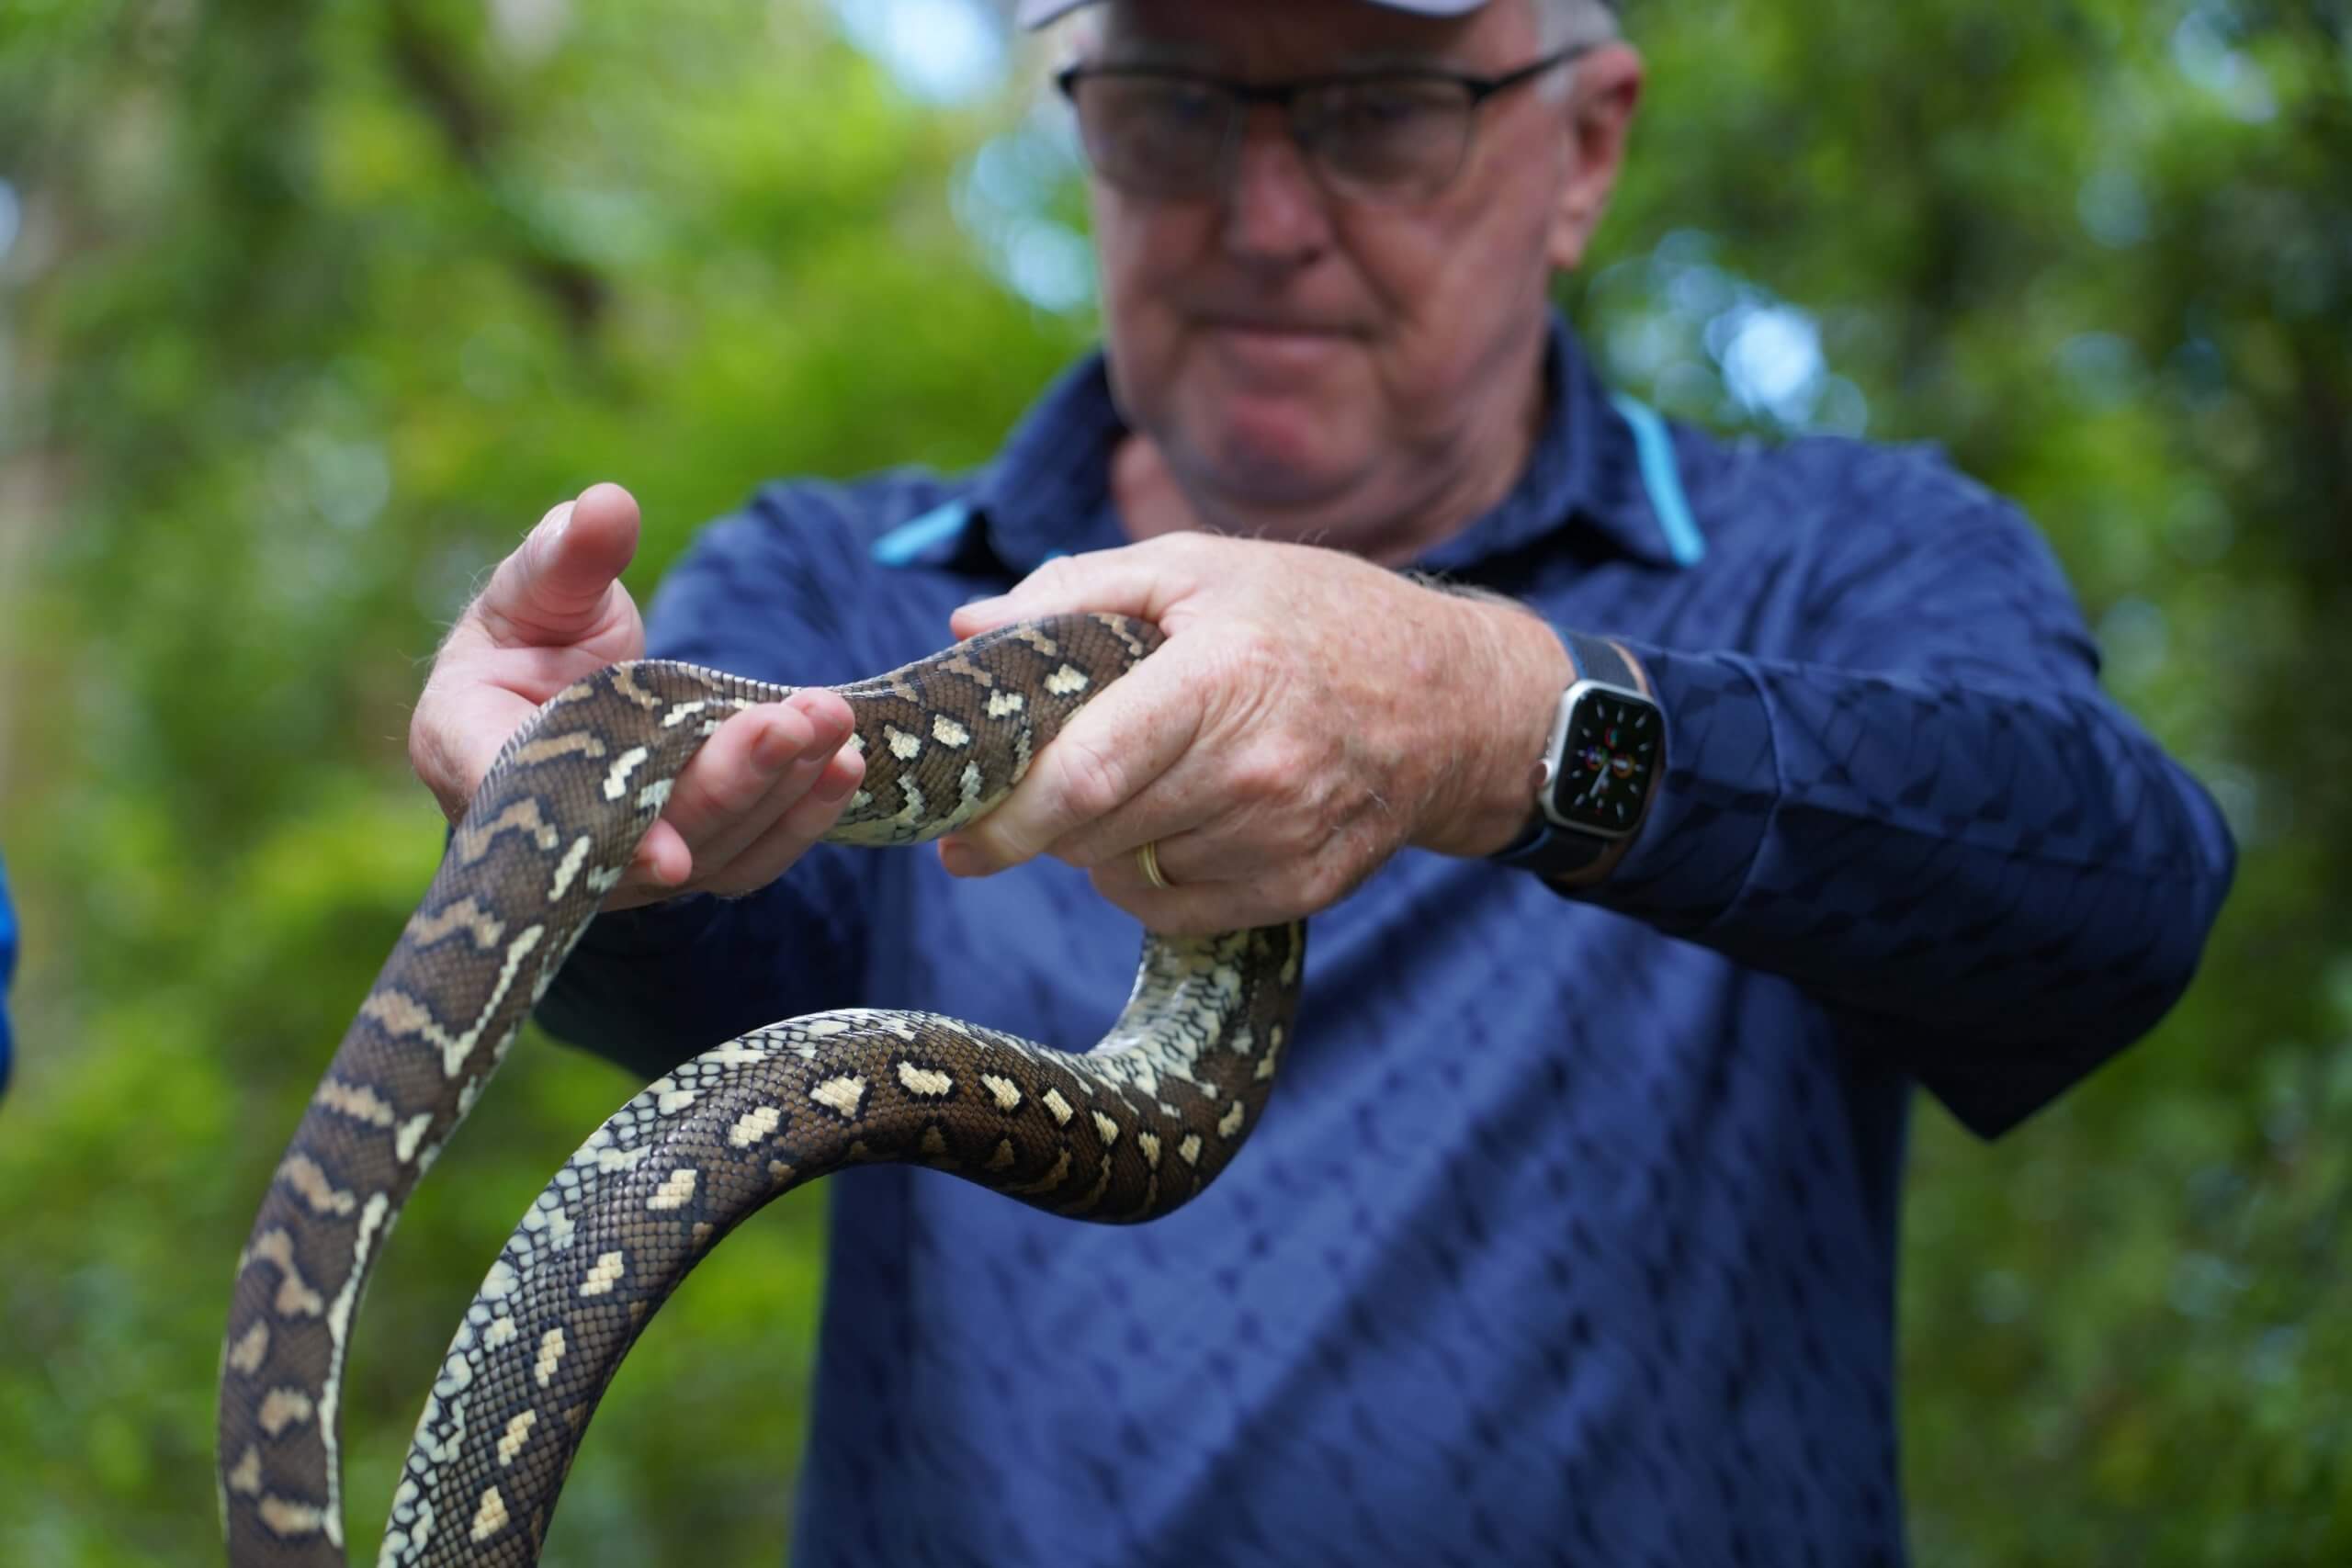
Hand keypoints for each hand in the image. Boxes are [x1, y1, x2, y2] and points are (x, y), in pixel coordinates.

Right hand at [409, 483, 863, 910]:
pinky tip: (844, 765)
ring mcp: (629, 862)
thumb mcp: (538, 585)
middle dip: (726, 783)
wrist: (562, 685)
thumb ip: (566, 557)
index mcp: (473, 754)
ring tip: (832, 723)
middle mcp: (555, 832)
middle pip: (647, 837)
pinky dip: (802, 815)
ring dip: (779, 792)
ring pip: (712, 851)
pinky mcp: (692, 858)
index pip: (530, 810)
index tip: (668, 856)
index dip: (602, 840)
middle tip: (791, 722)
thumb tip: (606, 506)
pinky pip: (751, 855)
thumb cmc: (531, 632)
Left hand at [940, 534, 1570, 933]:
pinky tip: (1176, 825)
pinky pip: (1178, 909)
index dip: (1008, 817)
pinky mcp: (1305, 887)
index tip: (956, 837)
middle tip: (1043, 787)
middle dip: (1047, 821)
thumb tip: (972, 628)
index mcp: (1221, 677)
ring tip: (1141, 782)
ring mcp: (1286, 836)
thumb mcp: (1198, 569)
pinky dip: (1150, 878)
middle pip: (1095, 835)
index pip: (1085, 777)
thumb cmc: (1311, 616)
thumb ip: (1079, 591)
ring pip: (1129, 874)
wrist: (1453, 699)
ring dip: (1104, 843)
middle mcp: (1258, 768)